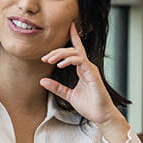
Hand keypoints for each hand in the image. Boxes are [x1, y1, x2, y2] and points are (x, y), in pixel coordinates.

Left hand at [39, 23, 129, 142]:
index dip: (73, 36)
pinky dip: (69, 60)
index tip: (68, 26)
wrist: (101, 115)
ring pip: (74, 52)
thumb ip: (56, 87)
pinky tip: (60, 65)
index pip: (76, 50)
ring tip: (49, 60)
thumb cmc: (89, 105)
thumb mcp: (68, 95)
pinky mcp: (92, 74)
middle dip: (57, 51)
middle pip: (71, 50)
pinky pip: (80, 60)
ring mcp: (90, 69)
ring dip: (60, 54)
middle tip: (44, 58)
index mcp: (82, 69)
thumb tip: (42, 80)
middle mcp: (87, 66)